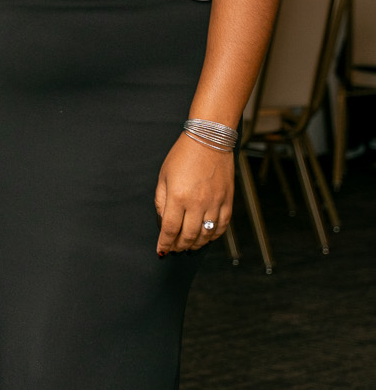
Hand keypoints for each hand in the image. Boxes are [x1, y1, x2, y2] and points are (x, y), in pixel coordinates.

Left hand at [154, 133, 232, 254]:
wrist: (209, 140)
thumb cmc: (183, 155)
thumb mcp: (163, 177)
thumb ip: (161, 201)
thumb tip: (163, 221)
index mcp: (178, 197)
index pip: (170, 229)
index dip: (165, 243)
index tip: (161, 250)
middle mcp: (197, 203)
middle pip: (188, 236)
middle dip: (179, 246)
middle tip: (174, 249)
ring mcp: (215, 203)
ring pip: (206, 234)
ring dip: (196, 244)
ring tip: (188, 246)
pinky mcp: (227, 200)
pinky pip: (222, 225)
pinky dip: (214, 235)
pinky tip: (207, 237)